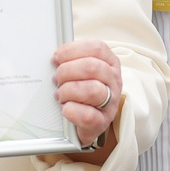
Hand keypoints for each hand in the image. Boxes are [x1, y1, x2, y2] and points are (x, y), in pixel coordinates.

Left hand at [52, 39, 122, 158]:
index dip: (72, 50)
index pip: (96, 48)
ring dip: (68, 91)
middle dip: (66, 71)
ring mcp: (110, 102)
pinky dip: (70, 110)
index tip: (57, 58)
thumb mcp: (82, 72)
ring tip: (60, 95)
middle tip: (56, 79)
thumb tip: (55, 58)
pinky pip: (87, 115)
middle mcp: (114, 80)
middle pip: (91, 67)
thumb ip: (72, 61)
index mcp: (110, 63)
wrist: (88, 122)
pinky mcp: (102, 122)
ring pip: (90, 90)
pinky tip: (65, 108)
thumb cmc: (83, 91)